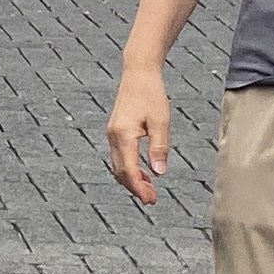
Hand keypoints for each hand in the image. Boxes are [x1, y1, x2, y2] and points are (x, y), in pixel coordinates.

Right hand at [105, 61, 177, 205]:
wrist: (138, 73)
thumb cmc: (151, 94)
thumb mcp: (161, 121)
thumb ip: (159, 148)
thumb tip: (159, 173)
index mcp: (123, 135)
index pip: (129, 170)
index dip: (139, 188)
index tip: (151, 200)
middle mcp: (113, 137)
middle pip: (121, 172)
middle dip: (135, 188)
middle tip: (152, 200)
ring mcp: (112, 134)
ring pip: (119, 166)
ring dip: (132, 180)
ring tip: (149, 190)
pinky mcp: (115, 132)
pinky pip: (120, 157)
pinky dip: (130, 169)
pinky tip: (144, 173)